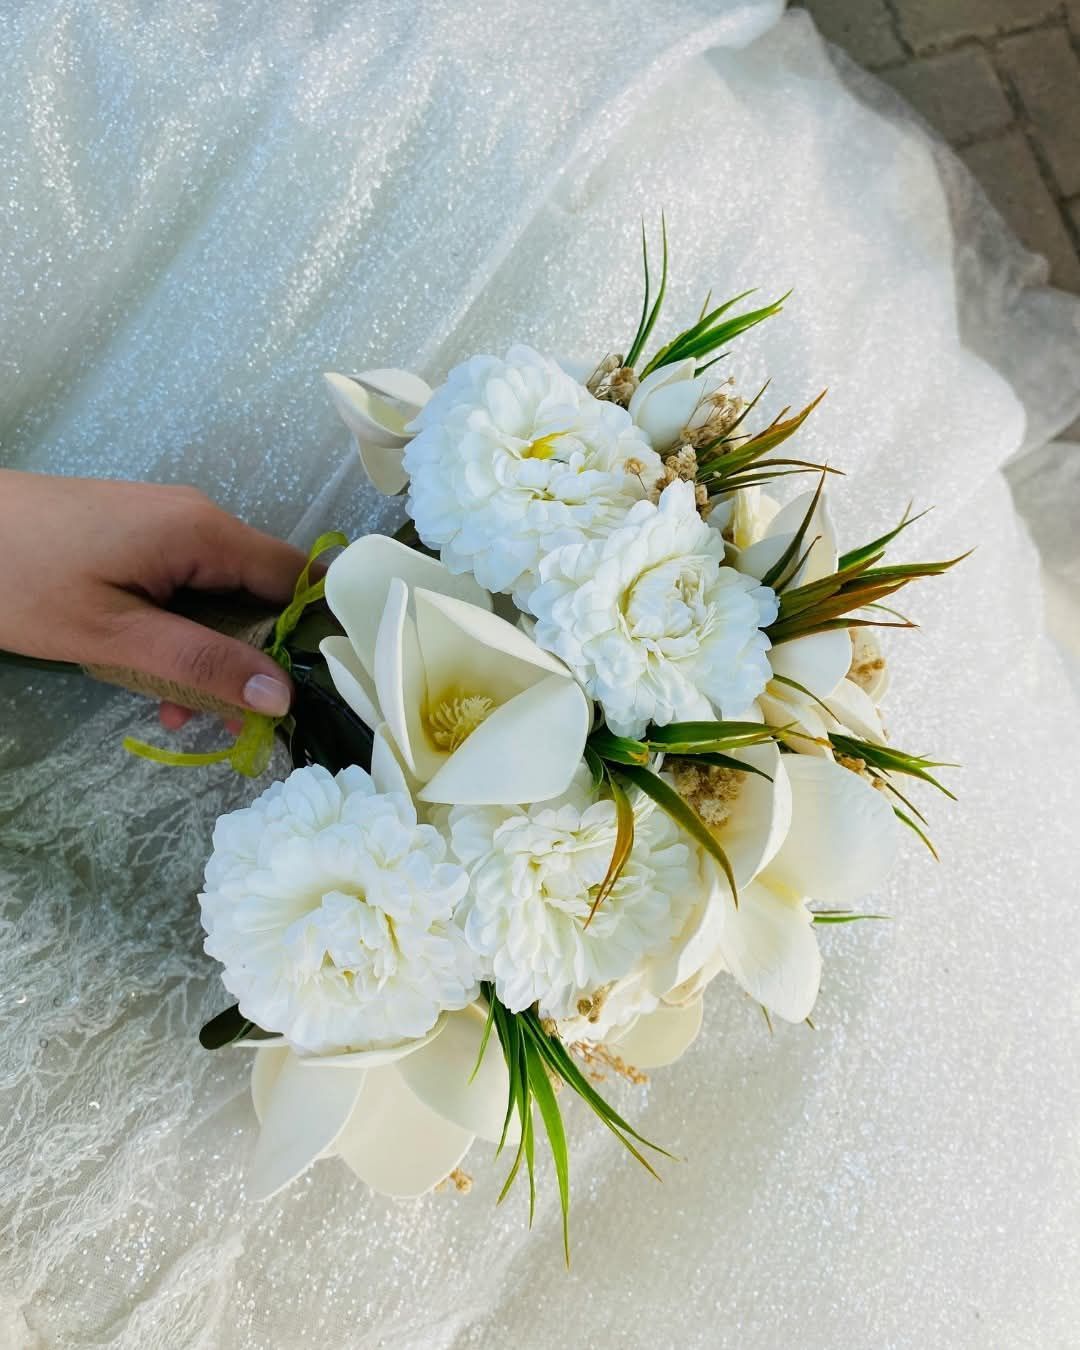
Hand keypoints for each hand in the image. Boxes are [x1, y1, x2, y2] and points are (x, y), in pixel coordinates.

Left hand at [1, 471, 307, 727]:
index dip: (315, 634)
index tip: (316, 693)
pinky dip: (178, 637)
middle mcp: (198, 520)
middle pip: (260, 595)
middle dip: (253, 662)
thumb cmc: (21, 579)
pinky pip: (184, 592)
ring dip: (209, 658)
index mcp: (203, 533)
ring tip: (175, 714)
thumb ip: (200, 664)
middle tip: (234, 726)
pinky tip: (148, 680)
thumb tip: (283, 695)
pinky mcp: (139, 539)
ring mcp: (167, 527)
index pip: (297, 578)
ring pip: (220, 600)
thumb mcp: (113, 637)